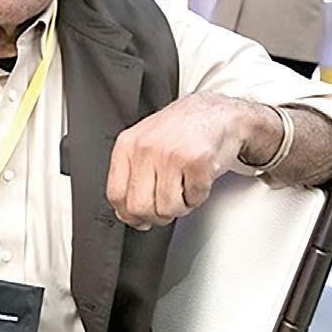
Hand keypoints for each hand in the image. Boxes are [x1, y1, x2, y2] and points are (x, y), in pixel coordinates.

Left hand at [106, 92, 250, 229]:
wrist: (216, 112)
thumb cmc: (180, 129)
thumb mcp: (144, 143)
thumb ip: (131, 174)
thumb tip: (125, 212)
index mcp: (127, 145)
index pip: (116, 194)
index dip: (129, 215)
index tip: (139, 219)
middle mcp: (145, 148)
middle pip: (140, 207)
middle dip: (157, 215)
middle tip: (167, 205)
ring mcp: (170, 153)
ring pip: (168, 208)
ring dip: (182, 205)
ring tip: (185, 186)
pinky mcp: (196, 160)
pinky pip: (195, 198)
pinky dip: (200, 195)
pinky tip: (198, 177)